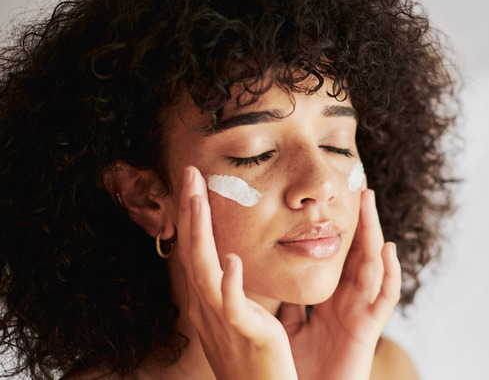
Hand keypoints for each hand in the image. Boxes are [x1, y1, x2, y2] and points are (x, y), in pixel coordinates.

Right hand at [176, 166, 297, 379]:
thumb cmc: (253, 360)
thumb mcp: (239, 318)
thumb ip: (235, 290)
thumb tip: (234, 263)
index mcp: (209, 301)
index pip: (197, 250)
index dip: (194, 216)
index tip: (195, 183)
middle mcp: (208, 307)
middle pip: (194, 251)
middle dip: (191, 211)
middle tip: (191, 173)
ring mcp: (222, 320)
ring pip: (205, 270)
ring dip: (201, 232)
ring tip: (199, 198)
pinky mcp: (245, 334)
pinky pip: (232, 306)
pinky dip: (228, 282)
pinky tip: (231, 259)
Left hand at [279, 189, 401, 379]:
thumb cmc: (298, 372)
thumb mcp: (286, 329)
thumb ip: (283, 304)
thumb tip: (264, 277)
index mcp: (328, 302)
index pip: (336, 259)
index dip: (339, 232)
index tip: (335, 202)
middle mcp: (348, 304)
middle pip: (357, 255)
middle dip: (359, 222)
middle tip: (359, 188)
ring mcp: (360, 314)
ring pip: (371, 266)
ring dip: (373, 233)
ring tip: (370, 203)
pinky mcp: (368, 331)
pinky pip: (384, 299)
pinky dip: (390, 274)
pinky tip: (388, 250)